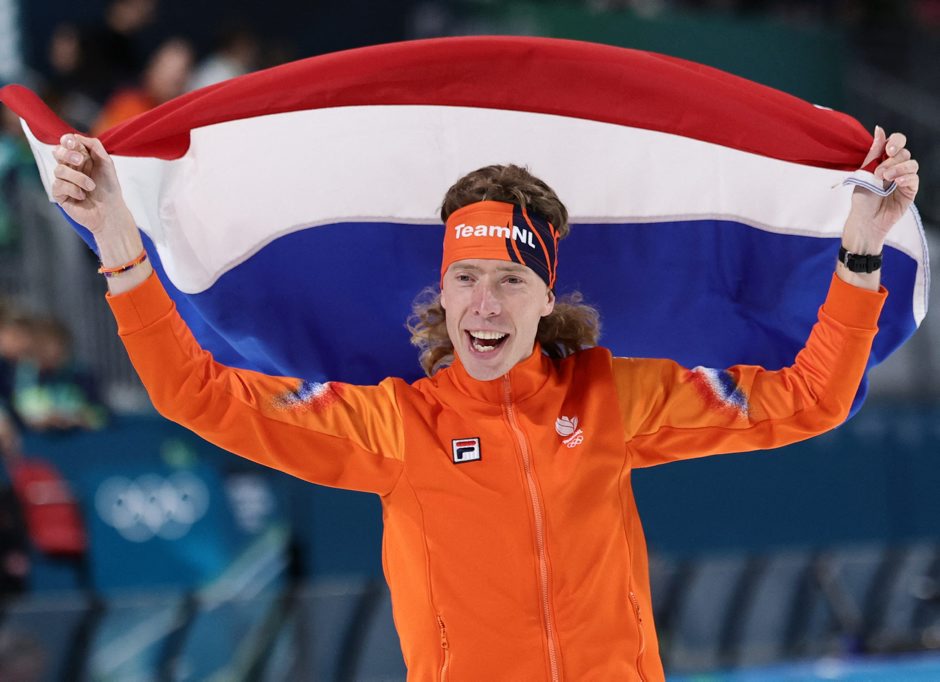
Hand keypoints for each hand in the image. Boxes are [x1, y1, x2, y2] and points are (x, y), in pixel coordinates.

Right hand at [51, 133, 133, 234]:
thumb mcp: (106, 163)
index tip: (74, 143)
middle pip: (58, 152)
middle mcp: (70, 167)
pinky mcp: (60, 194)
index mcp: (80, 158)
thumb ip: (95, 147)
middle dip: (68, 154)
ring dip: (78, 177)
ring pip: (59, 170)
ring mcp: (63, 180)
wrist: (110, 211)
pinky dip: (73, 189)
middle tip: (81, 160)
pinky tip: (83, 196)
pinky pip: (58, 185)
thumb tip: (77, 136)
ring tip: (91, 186)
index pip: (67, 144)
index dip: (67, 141)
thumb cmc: (109, 188)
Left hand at [847, 126, 919, 247]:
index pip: (896, 142)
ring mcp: (904, 179)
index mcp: (882, 161)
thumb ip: (874, 152)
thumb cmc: (862, 200)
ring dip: (898, 168)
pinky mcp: (910, 190)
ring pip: (911, 164)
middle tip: (879, 172)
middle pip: (904, 152)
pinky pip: (914, 178)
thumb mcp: (864, 173)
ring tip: (885, 179)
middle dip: (892, 159)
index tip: (888, 148)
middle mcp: (895, 168)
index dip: (895, 141)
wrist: (865, 222)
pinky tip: (896, 183)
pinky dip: (906, 177)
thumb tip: (879, 129)